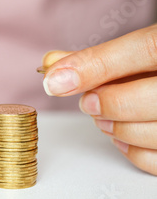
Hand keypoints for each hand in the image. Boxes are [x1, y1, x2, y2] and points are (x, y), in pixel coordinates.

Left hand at [41, 24, 156, 174]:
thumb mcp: (141, 51)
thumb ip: (100, 57)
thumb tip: (53, 64)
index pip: (146, 48)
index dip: (96, 65)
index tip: (55, 79)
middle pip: (150, 98)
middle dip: (108, 102)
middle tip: (88, 102)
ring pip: (154, 132)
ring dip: (116, 127)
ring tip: (102, 116)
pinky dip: (132, 150)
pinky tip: (122, 135)